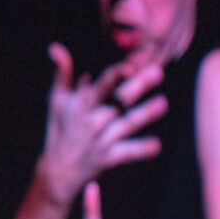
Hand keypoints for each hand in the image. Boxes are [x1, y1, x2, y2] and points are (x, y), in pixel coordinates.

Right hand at [36, 43, 166, 204]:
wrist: (58, 170)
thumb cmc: (61, 128)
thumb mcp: (57, 100)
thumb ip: (62, 73)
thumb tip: (56, 48)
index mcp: (83, 103)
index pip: (102, 85)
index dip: (116, 75)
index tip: (130, 65)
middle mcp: (94, 120)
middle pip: (120, 100)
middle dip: (138, 86)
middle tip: (158, 72)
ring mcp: (102, 139)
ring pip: (127, 124)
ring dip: (144, 114)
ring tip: (163, 103)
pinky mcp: (109, 158)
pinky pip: (127, 154)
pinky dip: (141, 150)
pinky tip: (157, 145)